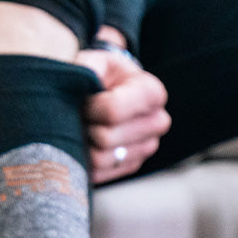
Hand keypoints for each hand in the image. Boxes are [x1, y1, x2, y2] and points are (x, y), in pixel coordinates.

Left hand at [77, 42, 170, 184]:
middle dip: (85, 126)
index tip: (84, 99)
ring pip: (100, 160)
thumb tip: (83, 86)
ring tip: (81, 128)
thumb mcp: (92, 62)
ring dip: (81, 145)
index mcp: (152, 93)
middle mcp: (157, 122)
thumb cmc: (96, 76)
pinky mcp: (130, 167)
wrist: (101, 93)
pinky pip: (99, 175)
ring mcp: (146, 149)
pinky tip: (84, 144)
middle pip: (106, 139)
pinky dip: (83, 160)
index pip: (112, 112)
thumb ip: (87, 69)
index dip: (89, 107)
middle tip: (80, 115)